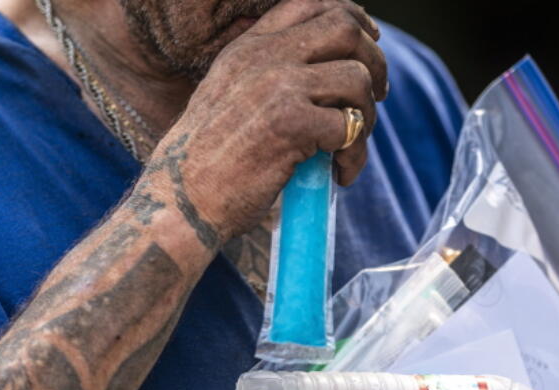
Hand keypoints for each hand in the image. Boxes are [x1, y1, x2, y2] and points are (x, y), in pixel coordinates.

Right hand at [142, 0, 387, 241]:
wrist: (181, 201)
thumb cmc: (205, 163)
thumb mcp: (227, 97)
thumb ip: (266, 75)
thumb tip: (325, 74)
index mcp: (247, 47)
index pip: (310, 1)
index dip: (352, 17)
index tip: (368, 43)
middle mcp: (263, 57)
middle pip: (345, 29)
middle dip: (374, 62)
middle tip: (376, 98)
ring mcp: (278, 86)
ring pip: (356, 80)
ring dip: (367, 118)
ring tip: (350, 150)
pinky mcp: (293, 123)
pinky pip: (350, 127)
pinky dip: (355, 155)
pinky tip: (341, 174)